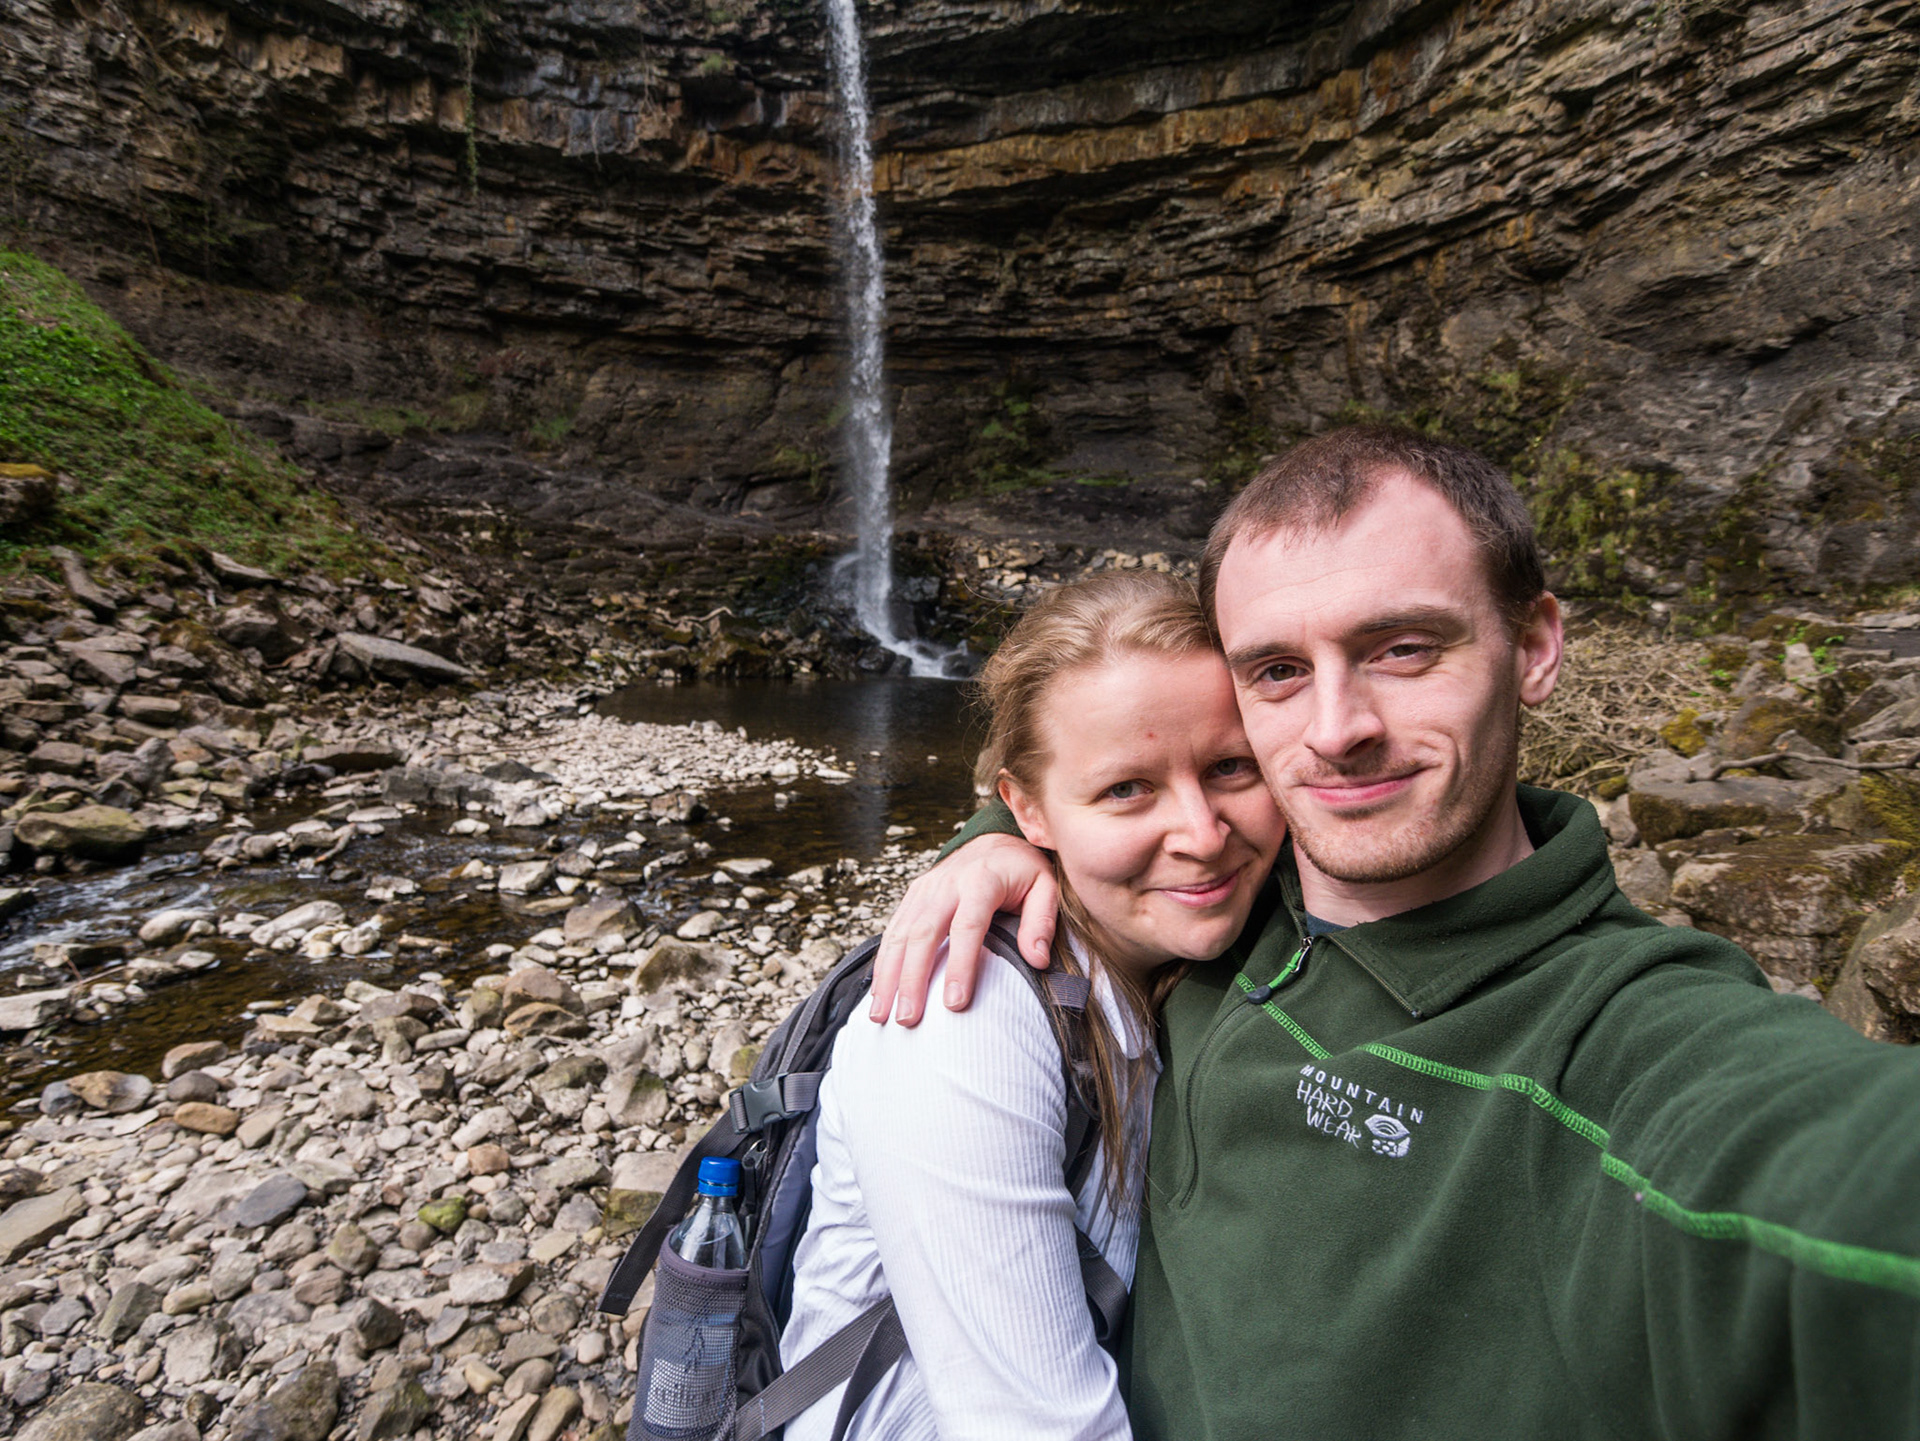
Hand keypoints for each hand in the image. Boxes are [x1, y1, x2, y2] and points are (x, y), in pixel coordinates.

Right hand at [871, 833, 1057, 1024]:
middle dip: (912, 979)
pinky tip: (879, 992)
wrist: (995, 839)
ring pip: (900, 934)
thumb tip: (1038, 960)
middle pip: (923, 934)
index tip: (955, 1003)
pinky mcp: (913, 895)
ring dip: (889, 976)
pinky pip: (892, 930)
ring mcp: (925, 889)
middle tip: (909, 1019)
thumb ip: (1042, 922)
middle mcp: (947, 883)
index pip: (967, 926)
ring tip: (881, 1015)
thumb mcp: (1045, 887)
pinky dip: (883, 963)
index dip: (959, 966)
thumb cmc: (1022, 870)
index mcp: (982, 880)